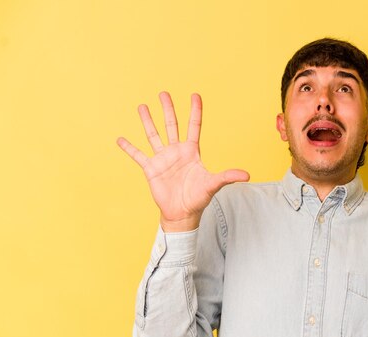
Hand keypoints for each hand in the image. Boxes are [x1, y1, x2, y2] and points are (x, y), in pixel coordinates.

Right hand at [117, 92, 249, 231]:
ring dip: (147, 121)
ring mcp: (163, 159)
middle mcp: (176, 151)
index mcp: (191, 151)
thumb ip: (227, 177)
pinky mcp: (151, 169)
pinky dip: (129, 148)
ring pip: (153, 135)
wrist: (182, 213)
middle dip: (168, 109)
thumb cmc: (198, 198)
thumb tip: (247, 175)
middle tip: (164, 93)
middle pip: (172, 125)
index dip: (195, 111)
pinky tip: (120, 138)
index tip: (195, 95)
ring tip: (142, 106)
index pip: (194, 126)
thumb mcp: (213, 185)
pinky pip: (138, 155)